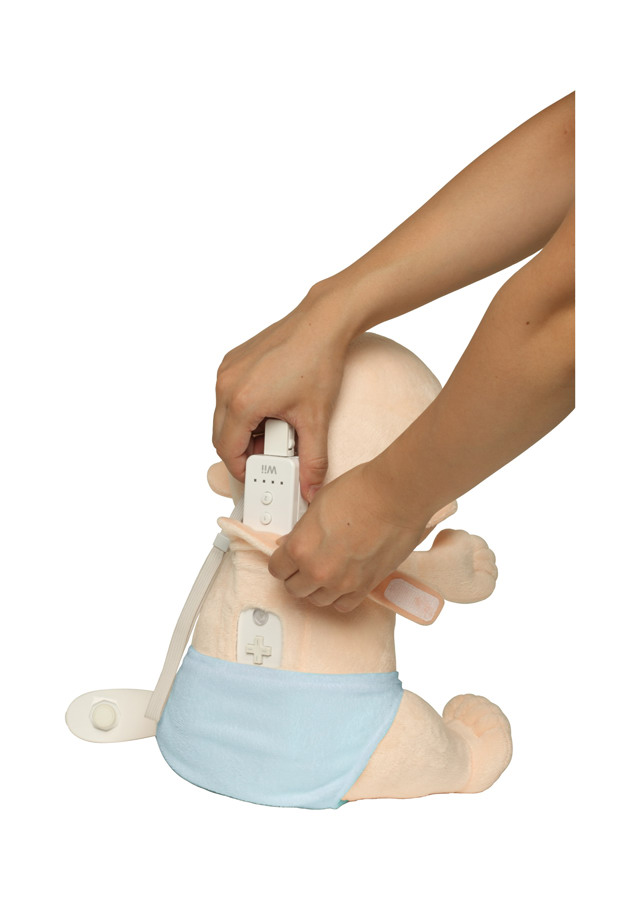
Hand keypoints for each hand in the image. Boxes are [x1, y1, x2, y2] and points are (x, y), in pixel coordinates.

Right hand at [212, 287, 348, 500]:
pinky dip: (243, 409)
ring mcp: (227, 370)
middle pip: (221, 436)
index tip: (259, 475)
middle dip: (242, 452)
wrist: (322, 322)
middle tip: (270, 456)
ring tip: (276, 430)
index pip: (228, 451)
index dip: (242, 470)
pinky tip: (272, 408)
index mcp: (242, 402)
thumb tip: (310, 488)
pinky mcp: (233, 360)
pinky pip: (228, 396)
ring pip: (223, 416)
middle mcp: (227, 385)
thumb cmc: (318, 362)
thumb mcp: (316, 418)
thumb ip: (313, 460)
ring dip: (243, 430)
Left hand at [268, 461, 428, 612]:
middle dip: (297, 575)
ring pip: (317, 600)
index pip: (277, 569)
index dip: (282, 561)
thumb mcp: (317, 505)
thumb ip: (302, 531)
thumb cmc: (360, 492)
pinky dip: (340, 596)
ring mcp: (342, 582)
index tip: (286, 559)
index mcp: (301, 547)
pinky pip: (343, 605)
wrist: (395, 496)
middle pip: (294, 588)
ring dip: (317, 588)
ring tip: (325, 572)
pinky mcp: (365, 587)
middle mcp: (319, 570)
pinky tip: (342, 582)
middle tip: (304, 564)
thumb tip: (293, 542)